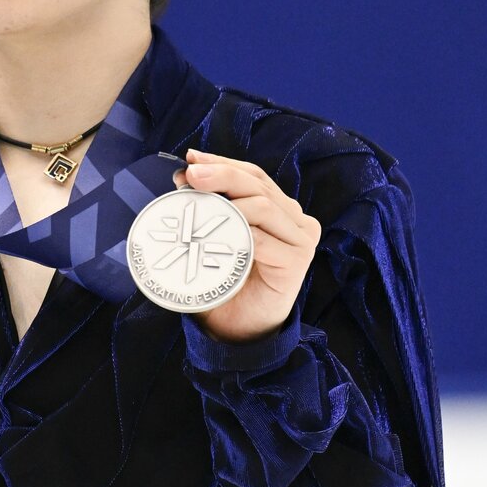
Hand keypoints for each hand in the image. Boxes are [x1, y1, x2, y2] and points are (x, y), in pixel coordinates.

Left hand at [177, 148, 320, 344]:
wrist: (240, 327)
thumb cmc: (227, 279)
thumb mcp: (217, 234)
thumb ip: (210, 205)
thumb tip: (185, 173)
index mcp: (280, 207)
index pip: (253, 175)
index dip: (223, 163)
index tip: (192, 159)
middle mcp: (296, 219)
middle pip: (257, 185)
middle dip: (221, 174)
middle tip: (191, 175)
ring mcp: (301, 239)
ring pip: (263, 206)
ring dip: (228, 202)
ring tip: (199, 205)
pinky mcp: (298, 261)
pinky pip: (263, 240)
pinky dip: (238, 234)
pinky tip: (217, 236)